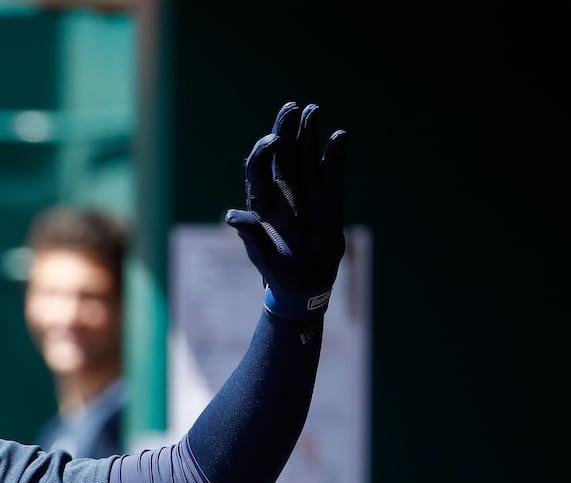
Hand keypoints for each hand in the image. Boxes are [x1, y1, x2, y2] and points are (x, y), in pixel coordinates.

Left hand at [225, 101, 348, 318]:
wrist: (304, 285)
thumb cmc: (278, 272)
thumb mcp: (263, 257)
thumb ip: (251, 236)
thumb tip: (233, 216)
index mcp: (262, 204)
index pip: (259, 169)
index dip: (263, 153)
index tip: (273, 140)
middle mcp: (283, 193)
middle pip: (283, 155)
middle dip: (285, 130)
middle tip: (292, 107)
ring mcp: (306, 194)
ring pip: (306, 157)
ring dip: (309, 134)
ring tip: (313, 109)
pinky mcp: (329, 199)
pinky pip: (332, 173)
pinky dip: (336, 155)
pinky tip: (340, 137)